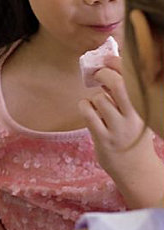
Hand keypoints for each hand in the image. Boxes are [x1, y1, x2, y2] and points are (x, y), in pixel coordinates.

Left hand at [79, 57, 163, 206]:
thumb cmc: (133, 137)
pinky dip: (84, 106)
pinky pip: (88, 113)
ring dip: (94, 97)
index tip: (108, 59)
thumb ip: (125, 96)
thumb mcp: (137, 115)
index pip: (134, 78)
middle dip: (105, 74)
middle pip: (119, 84)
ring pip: (100, 99)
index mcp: (145, 107)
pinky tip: (88, 110)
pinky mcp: (103, 139)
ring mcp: (118, 128)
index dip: (119, 63)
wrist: (136, 170)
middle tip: (98, 75)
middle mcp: (134, 116)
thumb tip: (108, 69)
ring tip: (98, 106)